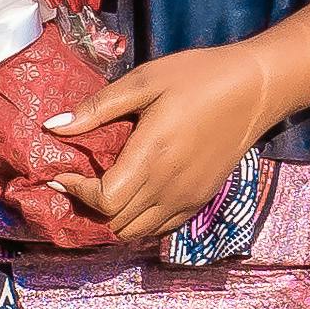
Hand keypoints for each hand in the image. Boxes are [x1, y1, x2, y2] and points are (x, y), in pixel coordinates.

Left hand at [48, 44, 277, 244]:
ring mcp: (186, 197)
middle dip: (88, 206)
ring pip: (136, 231)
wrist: (255, 88)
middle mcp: (168, 186)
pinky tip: (133, 196)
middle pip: (115, 222)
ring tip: (102, 190)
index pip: (103, 200)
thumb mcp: (145, 81)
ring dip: (112, 218)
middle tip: (78, 180)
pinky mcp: (200, 199)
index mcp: (151, 157)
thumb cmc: (198, 77)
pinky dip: (139, 221)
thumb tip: (54, 126)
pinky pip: (160, 227)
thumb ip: (98, 108)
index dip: (76, 191)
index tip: (61, 174)